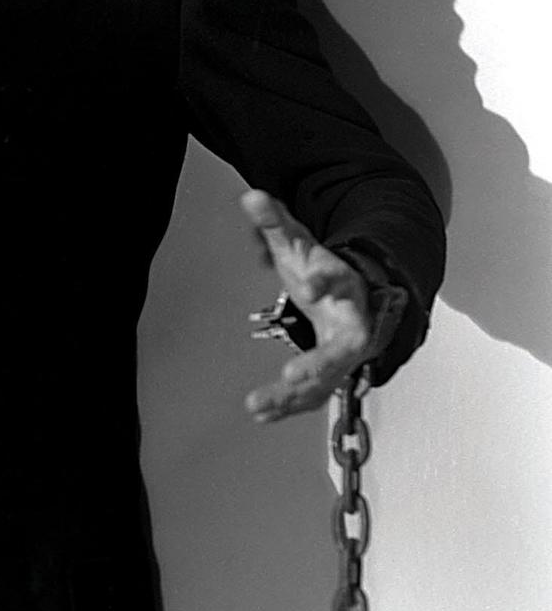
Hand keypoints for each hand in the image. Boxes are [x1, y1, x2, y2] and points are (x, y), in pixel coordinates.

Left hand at [241, 189, 372, 423]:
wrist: (359, 299)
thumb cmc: (326, 273)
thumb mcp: (298, 245)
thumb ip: (275, 223)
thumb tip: (250, 196)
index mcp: (344, 286)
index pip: (338, 280)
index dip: (323, 281)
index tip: (306, 285)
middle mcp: (351, 323)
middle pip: (342, 347)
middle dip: (320, 363)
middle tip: (294, 375)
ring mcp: (345, 355)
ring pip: (327, 381)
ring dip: (294, 395)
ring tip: (259, 405)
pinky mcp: (332, 375)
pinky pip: (313, 395)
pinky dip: (288, 405)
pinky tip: (261, 414)